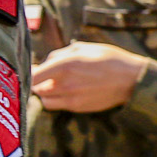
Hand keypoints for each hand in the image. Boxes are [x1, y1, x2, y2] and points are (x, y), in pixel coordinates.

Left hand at [31, 42, 154, 111]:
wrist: (130, 80)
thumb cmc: (108, 59)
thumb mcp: (83, 48)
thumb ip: (60, 54)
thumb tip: (45, 61)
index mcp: (65, 65)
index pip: (32, 75)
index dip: (26, 73)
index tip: (27, 68)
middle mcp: (64, 84)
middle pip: (36, 89)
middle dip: (36, 82)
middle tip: (42, 75)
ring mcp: (71, 98)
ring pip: (45, 100)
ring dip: (45, 93)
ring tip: (53, 84)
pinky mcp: (77, 108)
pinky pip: (58, 106)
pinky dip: (56, 99)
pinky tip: (66, 91)